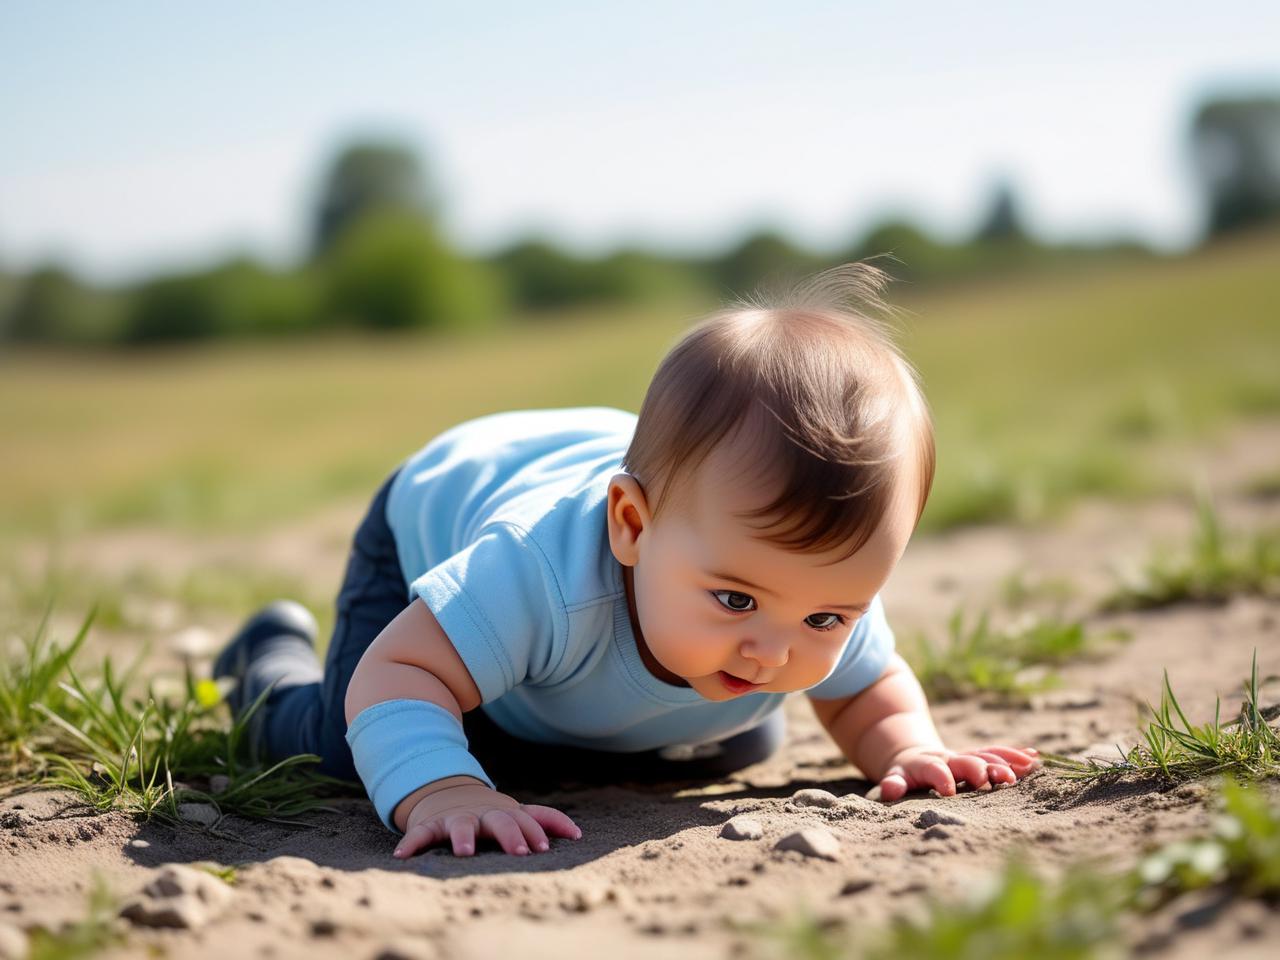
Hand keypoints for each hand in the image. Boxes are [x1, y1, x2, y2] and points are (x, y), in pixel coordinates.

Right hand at [394, 779, 581, 858]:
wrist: (444, 794)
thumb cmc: (490, 812)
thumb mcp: (516, 812)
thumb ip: (545, 820)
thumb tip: (579, 834)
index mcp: (506, 813)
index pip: (526, 820)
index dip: (535, 832)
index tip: (543, 848)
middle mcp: (483, 814)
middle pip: (501, 821)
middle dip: (511, 835)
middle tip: (520, 853)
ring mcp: (457, 818)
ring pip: (461, 825)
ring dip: (463, 837)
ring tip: (465, 852)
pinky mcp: (431, 824)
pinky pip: (420, 833)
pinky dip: (411, 843)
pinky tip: (403, 856)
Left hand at [877, 744, 1039, 801]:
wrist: (913, 753)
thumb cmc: (904, 774)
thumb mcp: (894, 777)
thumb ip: (893, 783)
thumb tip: (889, 789)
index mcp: (927, 765)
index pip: (934, 769)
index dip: (941, 777)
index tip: (950, 791)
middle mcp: (950, 758)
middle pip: (966, 760)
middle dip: (981, 768)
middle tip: (998, 778)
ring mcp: (966, 757)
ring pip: (986, 756)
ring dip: (1003, 763)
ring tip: (1023, 770)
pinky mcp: (979, 758)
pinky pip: (998, 754)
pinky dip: (1014, 756)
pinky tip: (1034, 758)